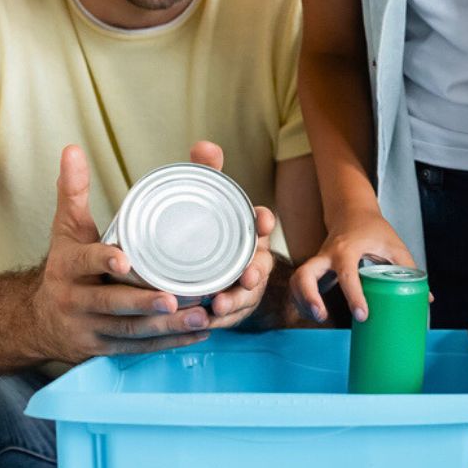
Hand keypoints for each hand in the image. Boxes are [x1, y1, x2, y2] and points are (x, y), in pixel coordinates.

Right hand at [31, 146, 210, 363]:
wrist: (36, 321)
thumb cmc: (64, 267)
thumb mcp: (66, 230)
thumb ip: (72, 192)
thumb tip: (72, 149)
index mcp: (68, 268)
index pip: (84, 263)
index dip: (104, 261)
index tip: (126, 261)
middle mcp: (75, 301)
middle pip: (112, 303)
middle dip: (145, 302)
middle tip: (178, 297)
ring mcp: (89, 328)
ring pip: (130, 331)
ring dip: (167, 327)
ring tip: (203, 318)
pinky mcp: (104, 349)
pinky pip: (138, 348)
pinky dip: (168, 342)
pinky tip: (199, 334)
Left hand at [182, 141, 276, 328]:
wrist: (208, 270)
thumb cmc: (212, 232)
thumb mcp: (209, 202)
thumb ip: (208, 174)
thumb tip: (204, 145)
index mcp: (249, 231)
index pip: (261, 223)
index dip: (263, 222)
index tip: (261, 220)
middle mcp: (253, 258)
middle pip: (260, 264)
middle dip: (256, 271)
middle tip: (246, 275)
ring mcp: (244, 286)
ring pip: (246, 295)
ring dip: (235, 301)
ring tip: (217, 305)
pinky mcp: (233, 308)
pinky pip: (230, 316)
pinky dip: (220, 319)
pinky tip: (207, 321)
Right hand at [290, 203, 414, 323]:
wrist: (352, 213)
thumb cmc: (375, 231)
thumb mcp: (395, 246)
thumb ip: (408, 270)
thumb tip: (426, 298)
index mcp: (348, 249)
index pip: (348, 274)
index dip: (354, 296)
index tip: (362, 315)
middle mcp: (327, 255)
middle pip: (305, 274)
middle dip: (309, 296)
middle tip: (322, 315)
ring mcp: (317, 261)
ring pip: (298, 280)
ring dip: (302, 301)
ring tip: (318, 316)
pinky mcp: (313, 268)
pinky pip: (300, 285)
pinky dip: (303, 300)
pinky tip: (315, 312)